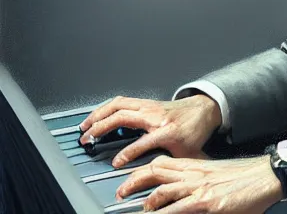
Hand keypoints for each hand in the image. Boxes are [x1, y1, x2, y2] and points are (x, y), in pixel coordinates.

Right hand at [79, 95, 220, 167]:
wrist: (203, 109)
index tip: (115, 163)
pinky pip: (121, 101)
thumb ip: (182, 168)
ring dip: (99, 114)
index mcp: (168, 130)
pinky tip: (95, 116)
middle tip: (87, 140)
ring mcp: (149, 106)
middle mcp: (156, 115)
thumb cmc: (195, 130)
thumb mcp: (191, 152)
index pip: (144, 141)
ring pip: (119, 105)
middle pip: (124, 116)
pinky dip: (104, 108)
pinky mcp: (145, 102)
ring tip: (84, 127)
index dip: (129, 152)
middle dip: (101, 127)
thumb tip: (181, 184)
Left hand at [116, 155, 282, 212]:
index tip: (133, 176)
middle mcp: (195, 174)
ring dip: (143, 201)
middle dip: (134, 181)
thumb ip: (203, 184)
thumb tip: (191, 197)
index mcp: (198, 166)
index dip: (144, 169)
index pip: (164, 162)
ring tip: (132, 209)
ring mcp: (200, 188)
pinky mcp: (208, 202)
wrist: (268, 175)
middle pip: (156, 170)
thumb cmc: (249, 177)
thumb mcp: (221, 177)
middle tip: (120, 192)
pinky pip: (178, 209)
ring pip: (162, 190)